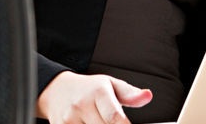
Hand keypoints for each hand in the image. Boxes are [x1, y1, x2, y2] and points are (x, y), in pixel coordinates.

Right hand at [35, 71, 150, 123]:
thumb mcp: (111, 85)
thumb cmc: (89, 88)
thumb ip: (130, 94)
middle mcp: (82, 105)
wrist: (58, 90)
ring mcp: (68, 119)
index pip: (114, 117)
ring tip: (99, 120)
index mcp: (98, 92)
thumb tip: (147, 96)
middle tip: (114, 122)